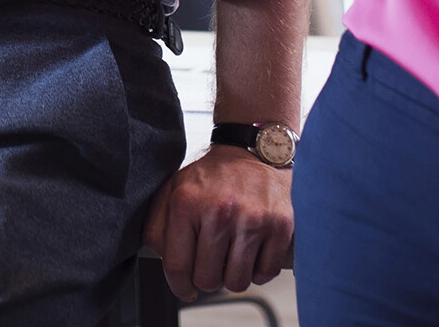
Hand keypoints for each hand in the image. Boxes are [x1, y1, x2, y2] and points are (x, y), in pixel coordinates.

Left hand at [144, 147, 294, 301]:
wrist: (254, 150)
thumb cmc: (214, 175)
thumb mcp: (174, 189)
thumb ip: (158, 224)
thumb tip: (160, 259)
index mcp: (187, 202)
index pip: (177, 265)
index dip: (179, 286)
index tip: (186, 288)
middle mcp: (219, 211)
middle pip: (208, 279)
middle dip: (207, 277)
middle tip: (212, 261)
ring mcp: (252, 220)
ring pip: (237, 282)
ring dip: (232, 275)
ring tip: (231, 255)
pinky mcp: (280, 226)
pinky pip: (265, 273)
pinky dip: (258, 270)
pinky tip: (251, 251)